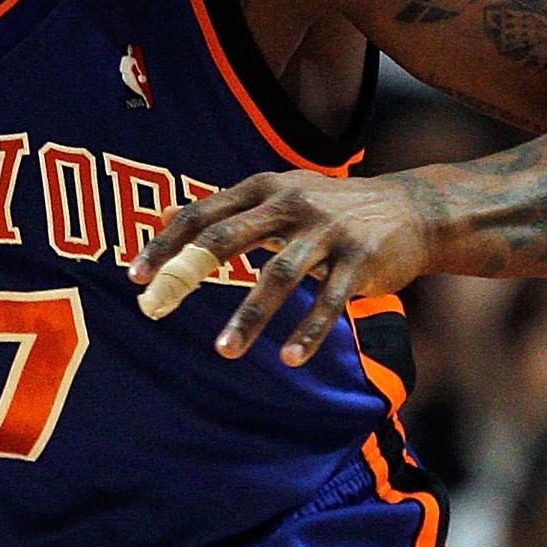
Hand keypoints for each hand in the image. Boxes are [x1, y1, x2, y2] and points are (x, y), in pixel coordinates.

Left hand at [133, 168, 431, 366]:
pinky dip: (307, 331)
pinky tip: (288, 358)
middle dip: (187, 275)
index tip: (135, 277)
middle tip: (155, 310)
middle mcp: (292, 202)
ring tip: (223, 351)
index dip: (166, 244)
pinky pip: (328, 301)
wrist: (411, 209)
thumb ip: (225, 210)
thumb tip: (165, 216)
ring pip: (278, 276)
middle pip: (228, 239)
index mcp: (264, 188)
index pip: (203, 215)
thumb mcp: (277, 196)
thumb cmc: (331, 208)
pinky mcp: (361, 259)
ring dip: (249, 316)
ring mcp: (328, 230)